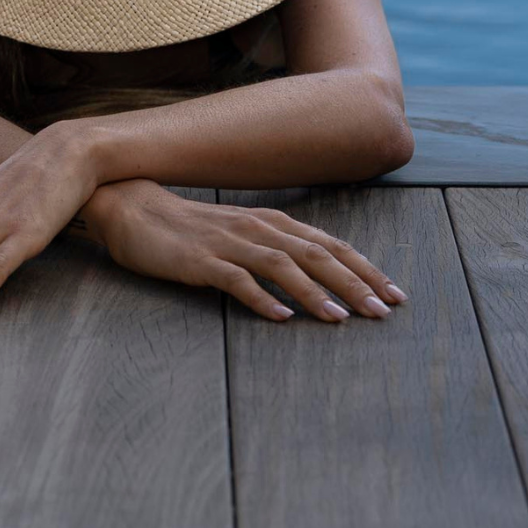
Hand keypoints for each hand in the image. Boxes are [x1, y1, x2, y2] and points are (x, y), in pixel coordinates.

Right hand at [98, 180, 407, 322]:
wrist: (132, 209)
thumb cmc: (189, 228)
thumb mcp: (239, 234)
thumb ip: (274, 250)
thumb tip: (316, 278)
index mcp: (270, 223)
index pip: (329, 244)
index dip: (364, 268)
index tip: (395, 292)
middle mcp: (255, 229)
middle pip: (315, 254)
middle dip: (354, 282)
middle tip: (385, 310)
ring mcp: (227, 243)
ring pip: (281, 265)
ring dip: (314, 292)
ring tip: (340, 319)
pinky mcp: (199, 260)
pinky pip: (234, 279)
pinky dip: (260, 298)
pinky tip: (279, 317)